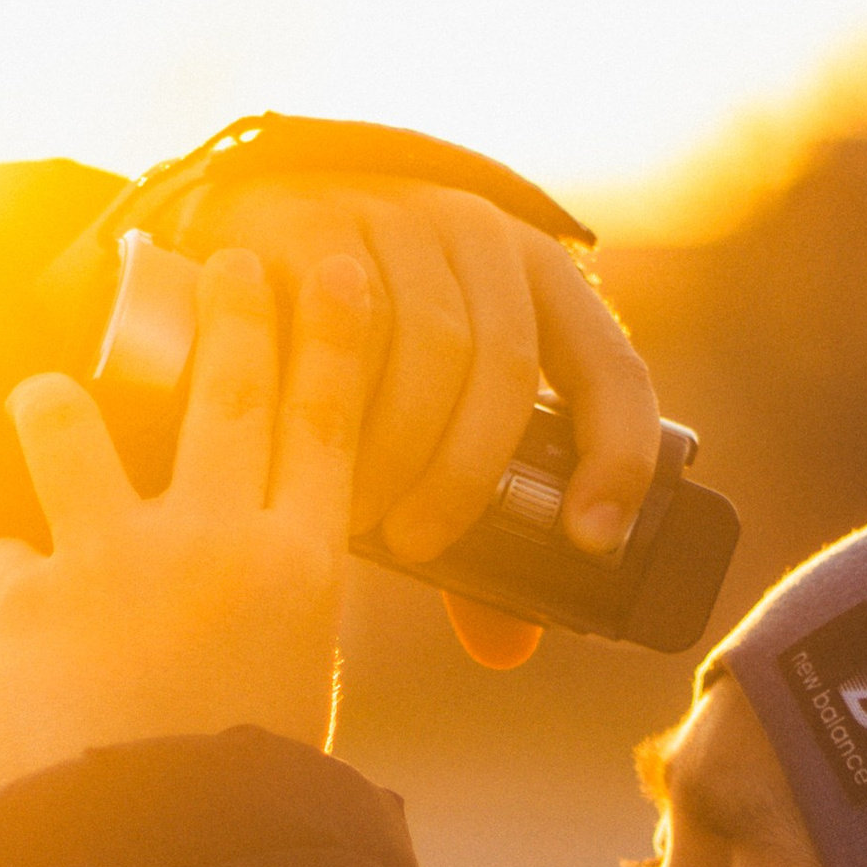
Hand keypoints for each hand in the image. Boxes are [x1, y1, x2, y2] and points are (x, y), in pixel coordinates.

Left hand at [0, 249, 369, 790]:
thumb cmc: (243, 808)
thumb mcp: (296, 697)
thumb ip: (275, 617)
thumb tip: (254, 577)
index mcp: (301, 576)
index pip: (326, 426)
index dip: (332, 341)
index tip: (335, 276)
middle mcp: (213, 546)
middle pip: (226, 389)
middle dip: (231, 309)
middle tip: (231, 256)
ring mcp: (113, 562)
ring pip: (68, 425)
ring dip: (52, 404)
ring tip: (45, 399)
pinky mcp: (24, 603)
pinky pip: (1, 560)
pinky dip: (7, 588)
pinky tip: (12, 624)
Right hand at [164, 170, 660, 668]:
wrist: (249, 232)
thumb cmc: (360, 352)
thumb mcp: (435, 414)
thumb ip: (475, 519)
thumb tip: (509, 650)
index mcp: (541, 282)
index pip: (612, 367)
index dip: (616, 456)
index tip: (591, 540)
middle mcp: (480, 233)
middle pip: (503, 365)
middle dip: (469, 475)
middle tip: (425, 546)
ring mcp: (397, 217)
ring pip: (425, 343)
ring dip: (401, 450)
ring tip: (369, 517)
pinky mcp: (316, 220)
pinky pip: (340, 318)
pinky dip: (338, 402)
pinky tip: (318, 454)